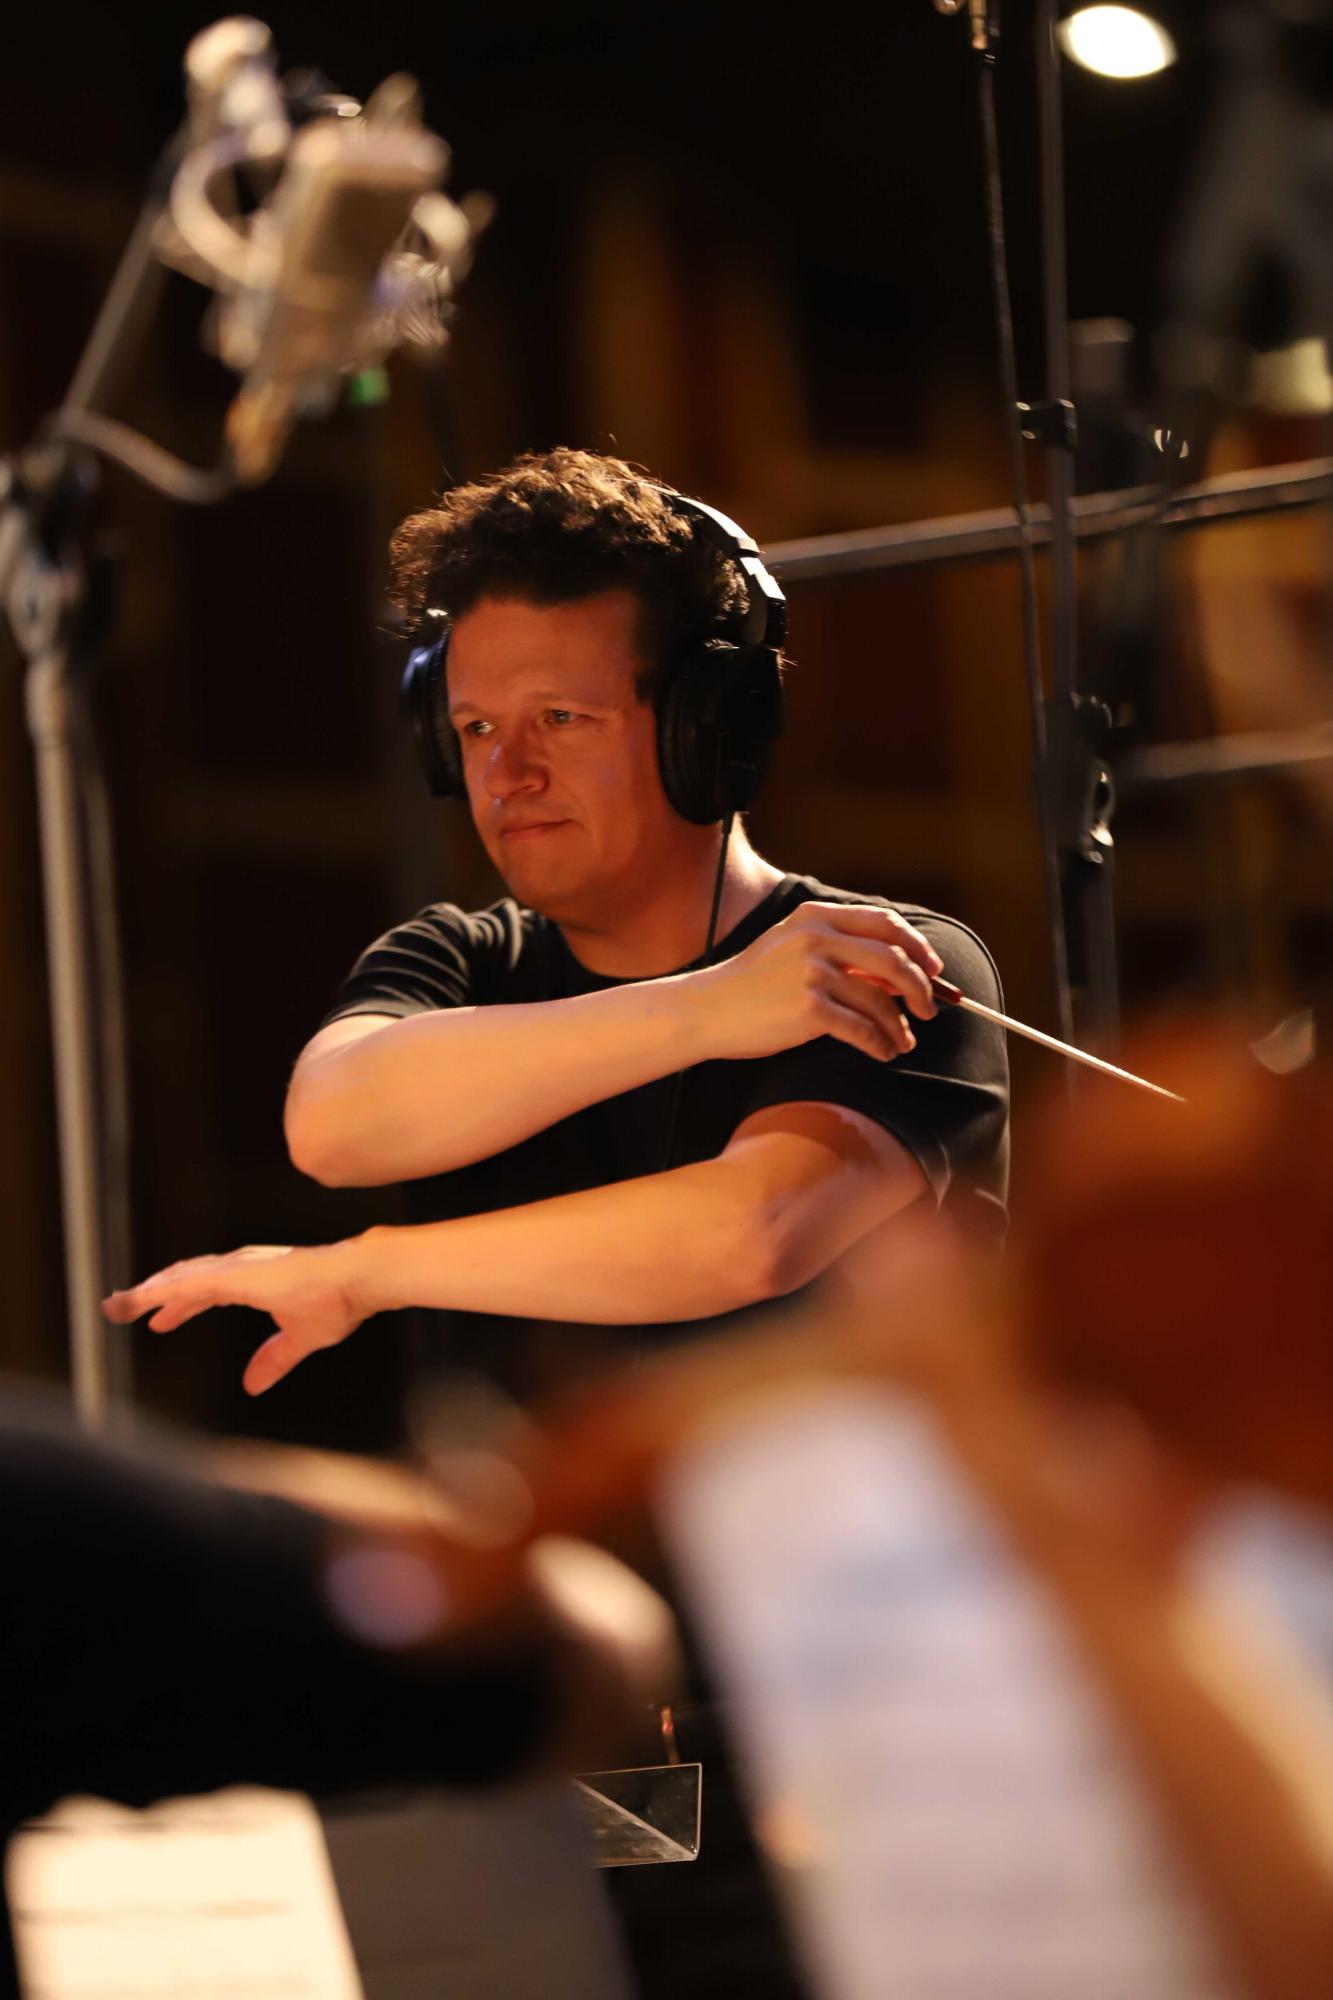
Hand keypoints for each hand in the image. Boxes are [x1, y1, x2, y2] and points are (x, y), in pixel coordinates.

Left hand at [102, 1239, 370, 1395]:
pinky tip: (142, 1300)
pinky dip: (161, 1292)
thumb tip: (252, 1384)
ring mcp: (237, 1269)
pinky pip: (188, 1284)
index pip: (205, 1290)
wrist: (358, 1278)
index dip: (181, 1305)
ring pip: (179, 1278)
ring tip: (117, 1305)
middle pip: (185, 1279)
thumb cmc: (338, 1300)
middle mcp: (240, 1268)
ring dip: (146, 1292)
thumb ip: (274, 1358)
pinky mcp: (236, 1276)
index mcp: (254, 1280)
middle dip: (153, 1294)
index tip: (159, 1320)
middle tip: (122, 1308)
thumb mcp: (299, 1338)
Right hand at [691, 900, 942, 1063]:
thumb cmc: (754, 984)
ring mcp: (812, 973)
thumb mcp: (792, 948)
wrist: (708, 1010)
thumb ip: (840, 950)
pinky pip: (862, 1029)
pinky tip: (884, 1052)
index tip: (933, 969)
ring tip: (903, 1042)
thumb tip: (899, 972)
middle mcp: (816, 938)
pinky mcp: (808, 1009)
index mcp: (816, 917)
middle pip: (893, 959)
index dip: (917, 947)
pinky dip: (880, 1044)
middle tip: (930, 1010)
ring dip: (900, 1026)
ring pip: (880, 1000)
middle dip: (921, 987)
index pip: (885, 923)